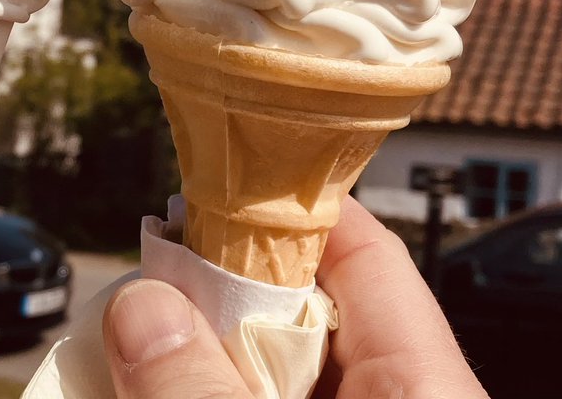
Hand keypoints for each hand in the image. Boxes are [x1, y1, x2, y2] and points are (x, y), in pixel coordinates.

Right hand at [102, 197, 487, 398]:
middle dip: (220, 291)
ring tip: (133, 340)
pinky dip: (211, 391)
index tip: (203, 183)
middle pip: (308, 309)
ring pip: (275, 369)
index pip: (364, 250)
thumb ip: (202, 393)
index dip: (283, 203)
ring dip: (203, 353)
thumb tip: (139, 305)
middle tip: (147, 283)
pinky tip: (154, 387)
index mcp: (428, 390)